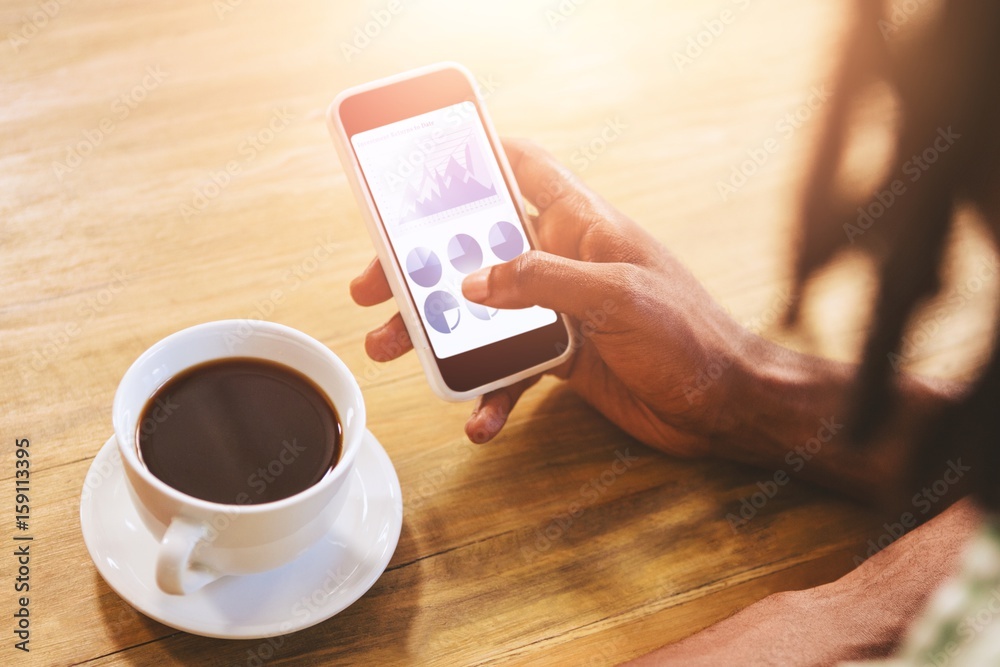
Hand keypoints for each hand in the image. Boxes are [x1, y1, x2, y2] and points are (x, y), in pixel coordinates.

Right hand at [351, 138, 756, 455]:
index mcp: (583, 225)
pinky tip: (477, 419)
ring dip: (438, 333)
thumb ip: (541, 282)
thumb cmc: (688, 335)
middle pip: (480, 248)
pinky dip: (489, 392)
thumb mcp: (613, 297)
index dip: (479, 154)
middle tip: (374, 282)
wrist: (722, 404)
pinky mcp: (561, 355)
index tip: (424, 159)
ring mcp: (560, 310)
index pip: (526, 167)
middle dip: (424, 264)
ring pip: (482, 312)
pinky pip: (510, 368)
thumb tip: (473, 280)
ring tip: (393, 348)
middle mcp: (564, 261)